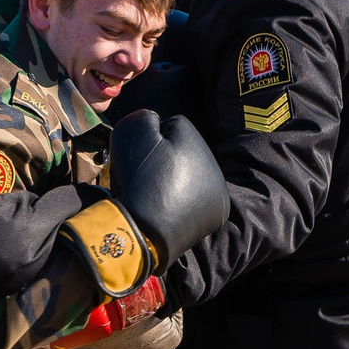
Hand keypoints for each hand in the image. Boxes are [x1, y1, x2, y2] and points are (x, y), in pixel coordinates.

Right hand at [104, 110, 227, 269]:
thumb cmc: (137, 180)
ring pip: (193, 175)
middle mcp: (213, 162)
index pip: (171, 126)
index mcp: (194, 139)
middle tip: (148, 178)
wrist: (144, 231)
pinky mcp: (216, 214)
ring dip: (177, 180)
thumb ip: (144, 117)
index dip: (150, 140)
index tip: (141, 158)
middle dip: (167, 159)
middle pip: (185, 152)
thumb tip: (155, 120)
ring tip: (158, 195)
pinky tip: (171, 208)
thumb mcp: (129, 134)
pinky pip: (198, 198)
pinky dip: (185, 201)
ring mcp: (218, 190)